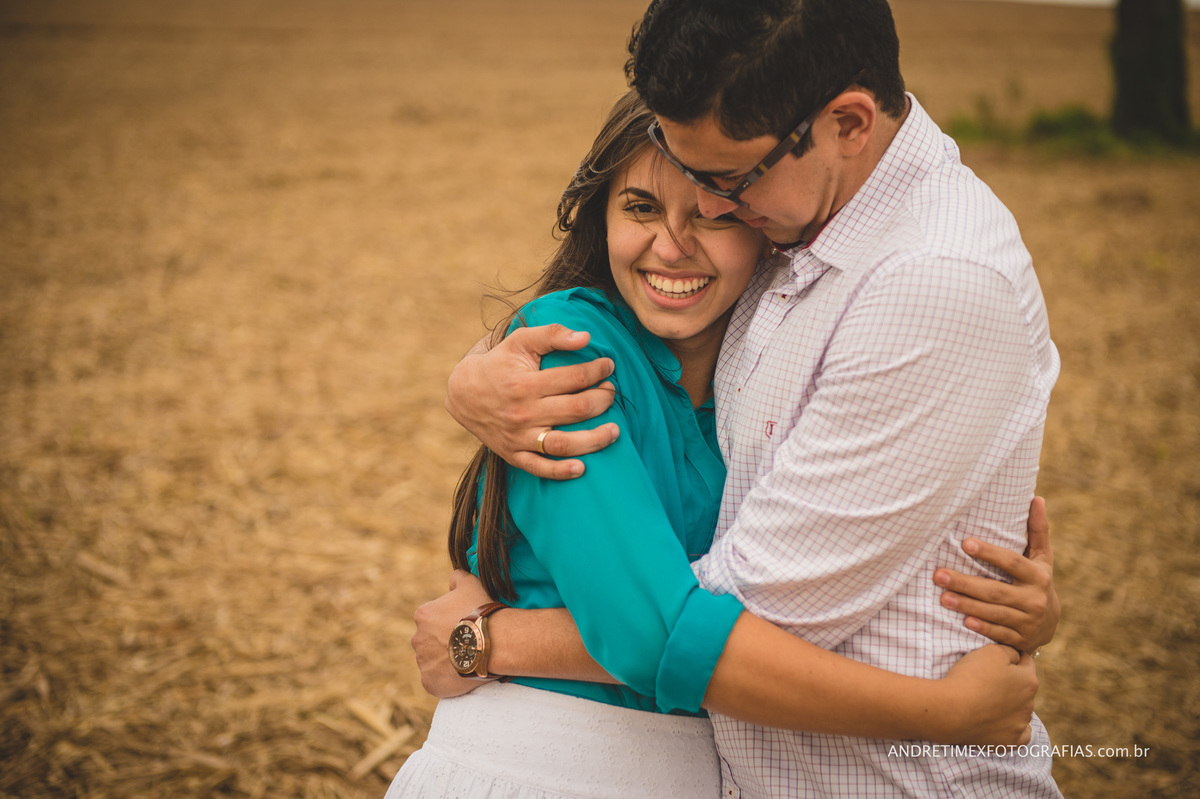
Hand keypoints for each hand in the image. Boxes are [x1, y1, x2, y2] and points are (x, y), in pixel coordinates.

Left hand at [411, 570, 497, 697]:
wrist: (493, 642)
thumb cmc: (481, 612)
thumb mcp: (471, 584)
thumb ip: (457, 577)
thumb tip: (453, 579)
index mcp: (423, 615)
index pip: (432, 620)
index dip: (449, 623)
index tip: (464, 626)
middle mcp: (417, 639)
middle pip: (430, 641)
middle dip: (445, 642)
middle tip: (467, 644)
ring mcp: (423, 662)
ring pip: (432, 662)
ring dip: (446, 661)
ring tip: (468, 660)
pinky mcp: (429, 682)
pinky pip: (435, 681)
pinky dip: (446, 679)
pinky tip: (463, 673)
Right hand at [445, 325, 618, 479]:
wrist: (463, 393)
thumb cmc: (499, 363)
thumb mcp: (520, 341)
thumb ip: (552, 334)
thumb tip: (586, 337)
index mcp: (525, 384)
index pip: (574, 378)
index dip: (597, 371)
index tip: (608, 366)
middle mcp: (523, 412)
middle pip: (575, 410)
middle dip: (602, 400)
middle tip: (611, 392)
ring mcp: (518, 437)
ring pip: (563, 444)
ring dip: (594, 440)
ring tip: (614, 431)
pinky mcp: (513, 454)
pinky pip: (540, 468)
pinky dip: (561, 472)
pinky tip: (582, 468)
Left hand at [934, 496, 1057, 652]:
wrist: (1050, 623)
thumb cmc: (1037, 580)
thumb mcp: (1041, 557)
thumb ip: (1037, 529)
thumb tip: (1035, 497)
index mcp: (1038, 575)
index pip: (1012, 562)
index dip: (989, 553)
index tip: (965, 543)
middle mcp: (1035, 599)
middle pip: (996, 591)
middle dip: (965, 583)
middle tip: (938, 574)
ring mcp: (1028, 622)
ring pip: (994, 613)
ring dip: (967, 605)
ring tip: (942, 596)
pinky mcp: (1020, 639)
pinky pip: (999, 634)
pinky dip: (983, 628)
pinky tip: (963, 621)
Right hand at [940, 644, 1036, 745]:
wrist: (951, 710)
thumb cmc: (970, 677)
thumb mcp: (990, 651)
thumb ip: (1009, 651)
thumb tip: (1016, 656)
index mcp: (1029, 681)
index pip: (1026, 663)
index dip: (1012, 658)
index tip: (996, 659)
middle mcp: (1029, 704)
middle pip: (1024, 688)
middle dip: (1012, 683)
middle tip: (988, 680)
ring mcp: (1019, 725)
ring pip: (1022, 711)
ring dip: (1011, 705)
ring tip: (990, 702)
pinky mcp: (1008, 742)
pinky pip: (1021, 736)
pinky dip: (1014, 728)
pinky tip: (1004, 723)